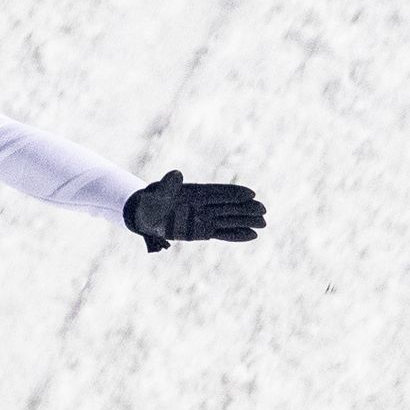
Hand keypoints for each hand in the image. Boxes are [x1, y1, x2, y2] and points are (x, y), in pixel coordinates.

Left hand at [123, 170, 265, 251]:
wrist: (145, 214)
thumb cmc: (151, 201)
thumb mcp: (156, 193)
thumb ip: (167, 185)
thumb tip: (176, 174)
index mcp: (196, 192)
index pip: (218, 192)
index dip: (234, 193)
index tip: (250, 194)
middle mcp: (204, 205)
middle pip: (229, 206)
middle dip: (246, 209)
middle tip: (264, 211)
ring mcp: (205, 218)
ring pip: (229, 220)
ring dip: (246, 222)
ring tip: (264, 224)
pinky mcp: (203, 231)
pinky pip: (223, 233)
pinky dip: (236, 235)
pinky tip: (252, 235)